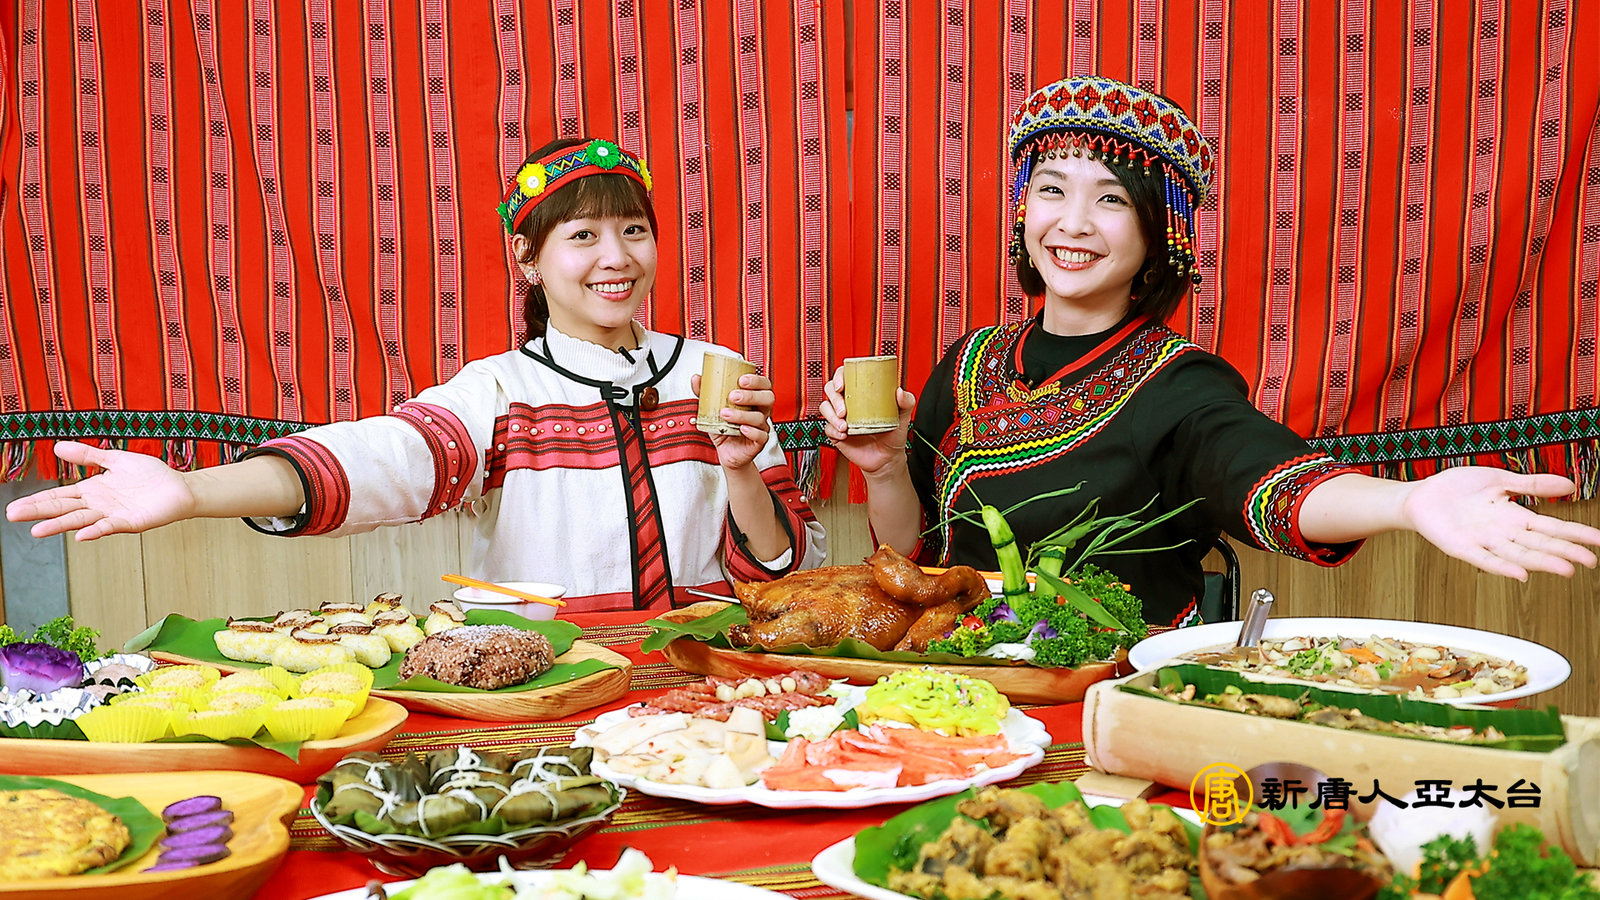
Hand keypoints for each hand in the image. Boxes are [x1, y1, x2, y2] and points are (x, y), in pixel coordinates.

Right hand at [3, 440, 196, 540]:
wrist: (179, 487)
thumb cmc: (150, 475)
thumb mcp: (116, 459)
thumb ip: (88, 455)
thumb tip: (57, 446)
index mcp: (93, 490)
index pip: (59, 496)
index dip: (37, 500)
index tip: (14, 507)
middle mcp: (99, 505)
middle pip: (63, 509)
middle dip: (38, 512)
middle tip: (13, 515)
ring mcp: (113, 515)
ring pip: (81, 520)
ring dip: (60, 525)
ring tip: (37, 530)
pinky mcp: (131, 522)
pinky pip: (111, 527)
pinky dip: (96, 530)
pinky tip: (82, 535)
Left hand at [691, 372, 775, 469]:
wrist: (725, 452)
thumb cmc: (724, 428)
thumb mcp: (712, 409)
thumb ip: (705, 393)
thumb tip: (696, 379)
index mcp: (754, 399)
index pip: (763, 384)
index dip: (756, 380)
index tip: (741, 379)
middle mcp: (760, 411)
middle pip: (768, 398)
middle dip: (751, 395)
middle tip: (733, 396)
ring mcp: (761, 426)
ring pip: (760, 418)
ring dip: (742, 415)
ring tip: (726, 414)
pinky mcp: (759, 442)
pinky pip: (761, 436)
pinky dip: (751, 432)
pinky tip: (741, 429)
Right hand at [818, 366, 916, 476]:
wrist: (888, 458)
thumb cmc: (893, 434)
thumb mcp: (903, 416)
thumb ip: (906, 401)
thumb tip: (899, 391)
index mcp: (861, 393)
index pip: (845, 376)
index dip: (839, 376)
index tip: (842, 385)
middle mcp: (849, 403)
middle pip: (830, 390)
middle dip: (834, 398)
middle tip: (844, 410)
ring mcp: (841, 418)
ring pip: (825, 408)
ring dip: (831, 415)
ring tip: (844, 426)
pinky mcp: (836, 433)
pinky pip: (827, 428)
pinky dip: (833, 430)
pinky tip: (844, 435)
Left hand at [1402, 467, 1599, 578]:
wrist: (1420, 495)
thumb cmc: (1457, 488)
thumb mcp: (1499, 479)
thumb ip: (1532, 485)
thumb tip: (1570, 485)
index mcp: (1513, 516)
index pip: (1551, 526)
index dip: (1574, 533)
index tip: (1599, 541)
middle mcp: (1502, 532)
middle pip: (1539, 544)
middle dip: (1564, 552)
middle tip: (1589, 561)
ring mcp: (1482, 541)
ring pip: (1517, 554)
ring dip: (1540, 562)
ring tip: (1564, 570)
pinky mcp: (1461, 547)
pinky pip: (1484, 559)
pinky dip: (1502, 566)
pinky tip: (1519, 573)